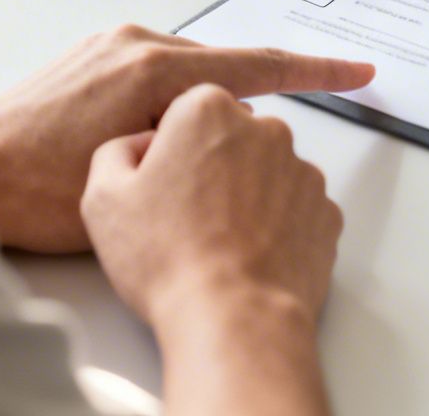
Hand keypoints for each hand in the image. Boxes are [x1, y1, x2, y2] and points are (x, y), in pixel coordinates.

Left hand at [0, 26, 372, 252]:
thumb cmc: (33, 191)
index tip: (357, 72)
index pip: (258, 66)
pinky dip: (171, 99)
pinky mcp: (90, 55)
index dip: (316, 72)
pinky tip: (155, 139)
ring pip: (188, 72)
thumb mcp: (134, 183)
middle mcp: (134, 44)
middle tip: (255, 147)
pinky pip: (155, 71)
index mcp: (152, 70)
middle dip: (248, 104)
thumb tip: (225, 137)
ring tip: (189, 158)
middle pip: (224, 67)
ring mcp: (109, 45)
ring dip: (203, 108)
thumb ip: (192, 150)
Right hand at [85, 87, 341, 415]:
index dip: (168, 148)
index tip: (159, 183)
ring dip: (246, 196)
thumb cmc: (170, 259)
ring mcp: (302, 170)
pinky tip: (249, 255)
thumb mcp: (103, 199)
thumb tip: (134, 147)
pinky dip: (276, 226)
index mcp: (208, 112)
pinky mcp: (325, 211)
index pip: (186, 110)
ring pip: (267, 172)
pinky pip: (295, 209)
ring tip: (217, 244)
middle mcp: (265, 130)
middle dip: (211, 167)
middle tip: (184, 218)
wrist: (233, 318)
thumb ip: (115, 151)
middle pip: (231, 137)